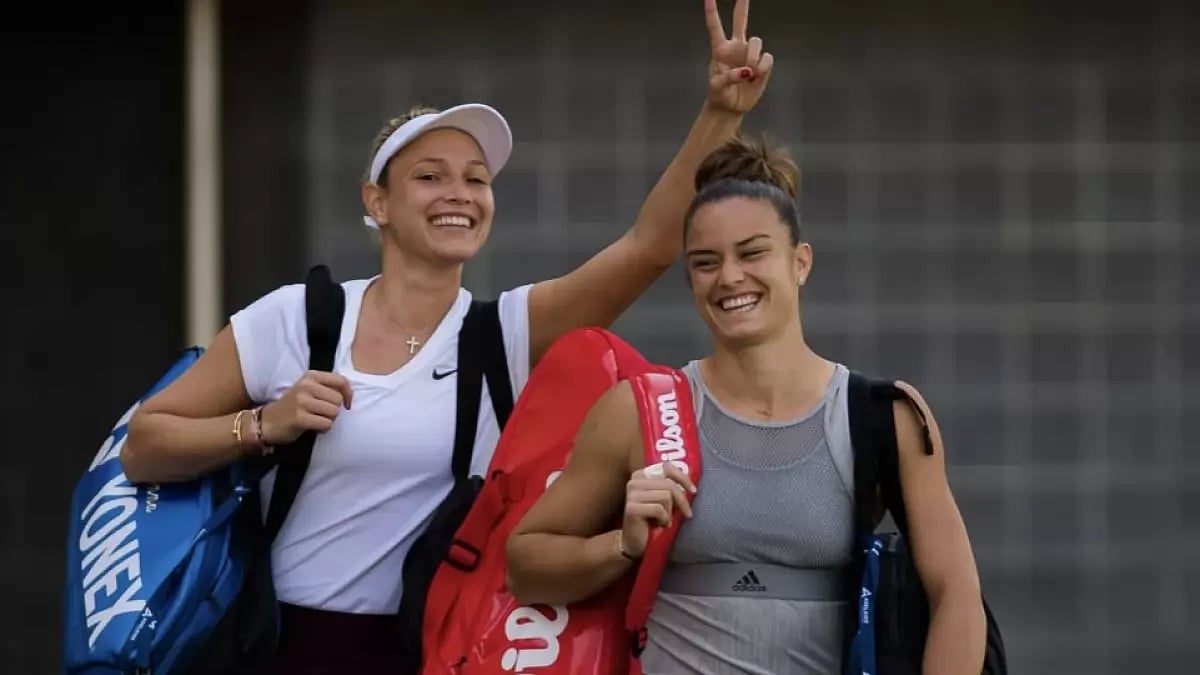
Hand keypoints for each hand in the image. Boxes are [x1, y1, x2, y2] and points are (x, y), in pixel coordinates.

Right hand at [259, 370, 353, 445]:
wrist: (267, 422)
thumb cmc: (293, 407)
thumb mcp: (308, 389)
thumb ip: (327, 388)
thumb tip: (349, 395)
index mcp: (310, 376)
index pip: (341, 380)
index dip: (348, 394)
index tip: (346, 404)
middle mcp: (306, 386)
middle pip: (338, 400)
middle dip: (333, 410)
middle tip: (320, 414)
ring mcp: (301, 401)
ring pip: (334, 412)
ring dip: (328, 420)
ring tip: (315, 420)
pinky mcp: (300, 417)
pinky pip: (326, 424)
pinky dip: (323, 429)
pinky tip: (312, 427)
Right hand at [620, 462, 696, 558]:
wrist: (635, 542)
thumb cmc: (652, 520)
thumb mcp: (664, 500)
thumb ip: (672, 488)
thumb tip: (691, 484)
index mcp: (641, 475)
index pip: (666, 467)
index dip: (683, 478)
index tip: (693, 491)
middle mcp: (634, 482)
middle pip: (669, 484)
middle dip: (681, 501)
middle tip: (687, 514)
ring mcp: (631, 494)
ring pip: (666, 497)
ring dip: (670, 512)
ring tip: (665, 520)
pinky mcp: (632, 508)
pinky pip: (659, 509)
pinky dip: (664, 520)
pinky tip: (658, 525)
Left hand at [704, 0, 773, 115]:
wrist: (731, 107)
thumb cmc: (719, 95)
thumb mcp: (717, 87)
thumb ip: (728, 77)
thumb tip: (746, 71)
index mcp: (720, 49)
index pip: (715, 27)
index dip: (712, 12)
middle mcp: (736, 47)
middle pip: (740, 21)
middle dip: (742, 6)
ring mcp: (749, 54)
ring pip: (756, 42)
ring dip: (752, 57)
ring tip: (748, 74)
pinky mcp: (762, 64)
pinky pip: (767, 58)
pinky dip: (762, 68)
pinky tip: (755, 77)